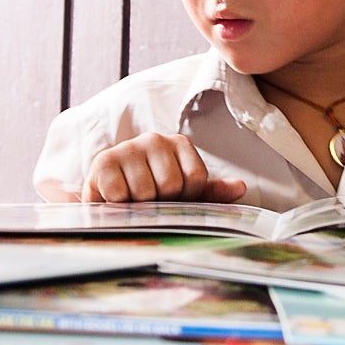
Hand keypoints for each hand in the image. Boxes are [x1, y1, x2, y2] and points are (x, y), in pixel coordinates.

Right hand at [80, 132, 247, 203]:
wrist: (107, 194)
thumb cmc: (151, 192)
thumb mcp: (184, 193)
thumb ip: (212, 192)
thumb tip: (240, 187)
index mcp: (180, 144)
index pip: (196, 179)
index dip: (185, 197)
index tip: (172, 197)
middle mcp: (154, 139)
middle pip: (171, 185)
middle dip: (160, 202)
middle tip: (149, 200)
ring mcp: (128, 148)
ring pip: (145, 192)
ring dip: (138, 205)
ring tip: (131, 199)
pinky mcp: (103, 162)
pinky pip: (119, 195)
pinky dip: (117, 205)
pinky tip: (115, 199)